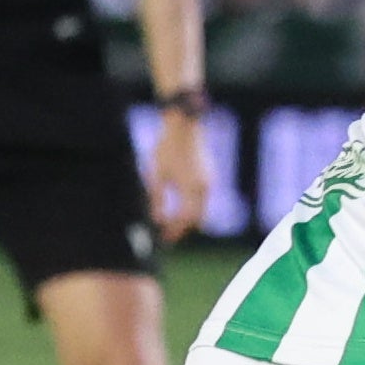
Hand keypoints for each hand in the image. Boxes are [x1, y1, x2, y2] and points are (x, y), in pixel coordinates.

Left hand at [146, 102, 211, 236]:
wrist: (184, 126)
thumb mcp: (156, 175)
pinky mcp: (208, 175)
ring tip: (172, 222)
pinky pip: (202, 199)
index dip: (175, 231)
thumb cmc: (167, 148)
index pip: (185, 219)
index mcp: (192, 189)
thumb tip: (157, 220)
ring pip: (201, 209)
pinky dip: (192, 207)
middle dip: (183, 228)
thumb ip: (157, 200)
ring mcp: (208, 181)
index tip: (164, 238)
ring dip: (188, 218)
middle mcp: (204, 188)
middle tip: (168, 235)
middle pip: (197, 219)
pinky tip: (179, 207)